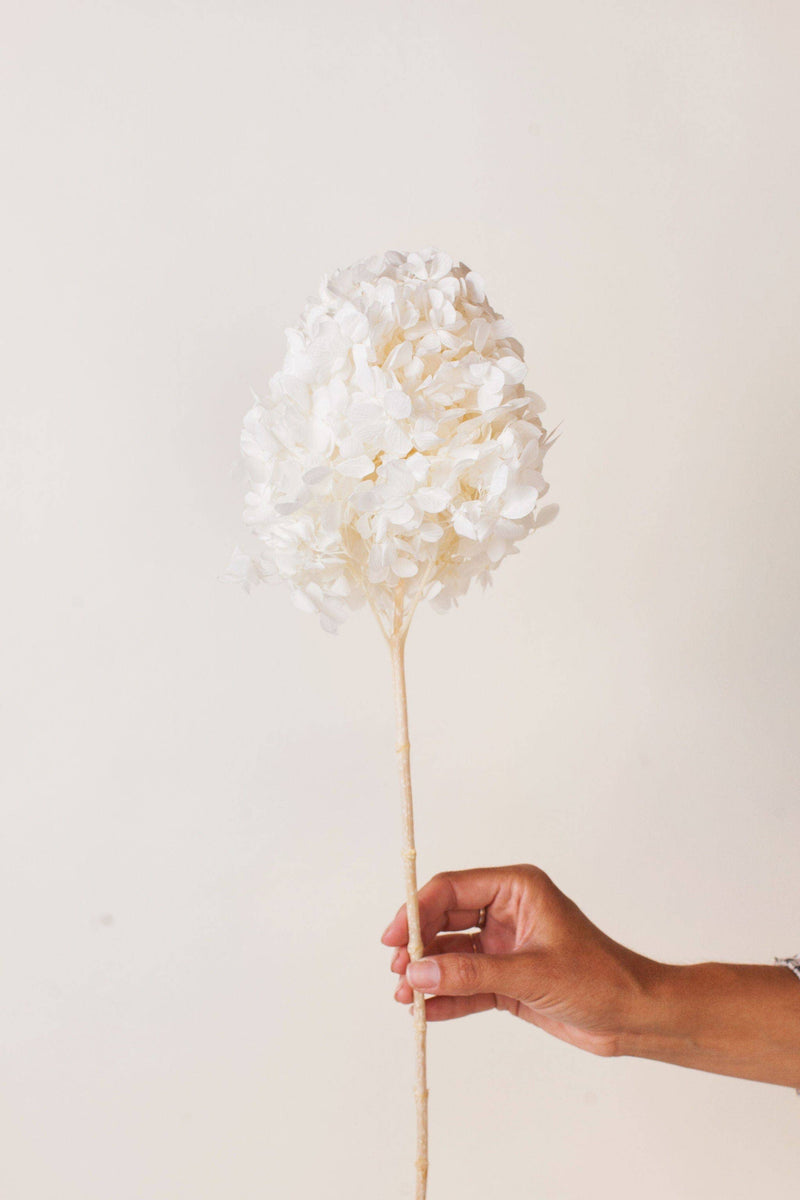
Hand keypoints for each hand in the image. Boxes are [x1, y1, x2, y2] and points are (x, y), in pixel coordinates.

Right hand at [382, 864, 655, 1056]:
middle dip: (419, 946)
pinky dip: (447, 996)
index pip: (453, 889)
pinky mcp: (508, 978)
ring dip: (429, 974)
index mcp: (517, 889)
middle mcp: (508, 911)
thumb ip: (470, 974)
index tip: (394, 938)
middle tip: (397, 972)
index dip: (417, 911)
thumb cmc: (600, 978)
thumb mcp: (529, 974)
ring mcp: (506, 945)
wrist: (635, 1016)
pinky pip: (467, 983)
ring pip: (453, 953)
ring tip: (405, 997)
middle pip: (447, 919)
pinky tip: (427, 1011)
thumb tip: (418, 974)